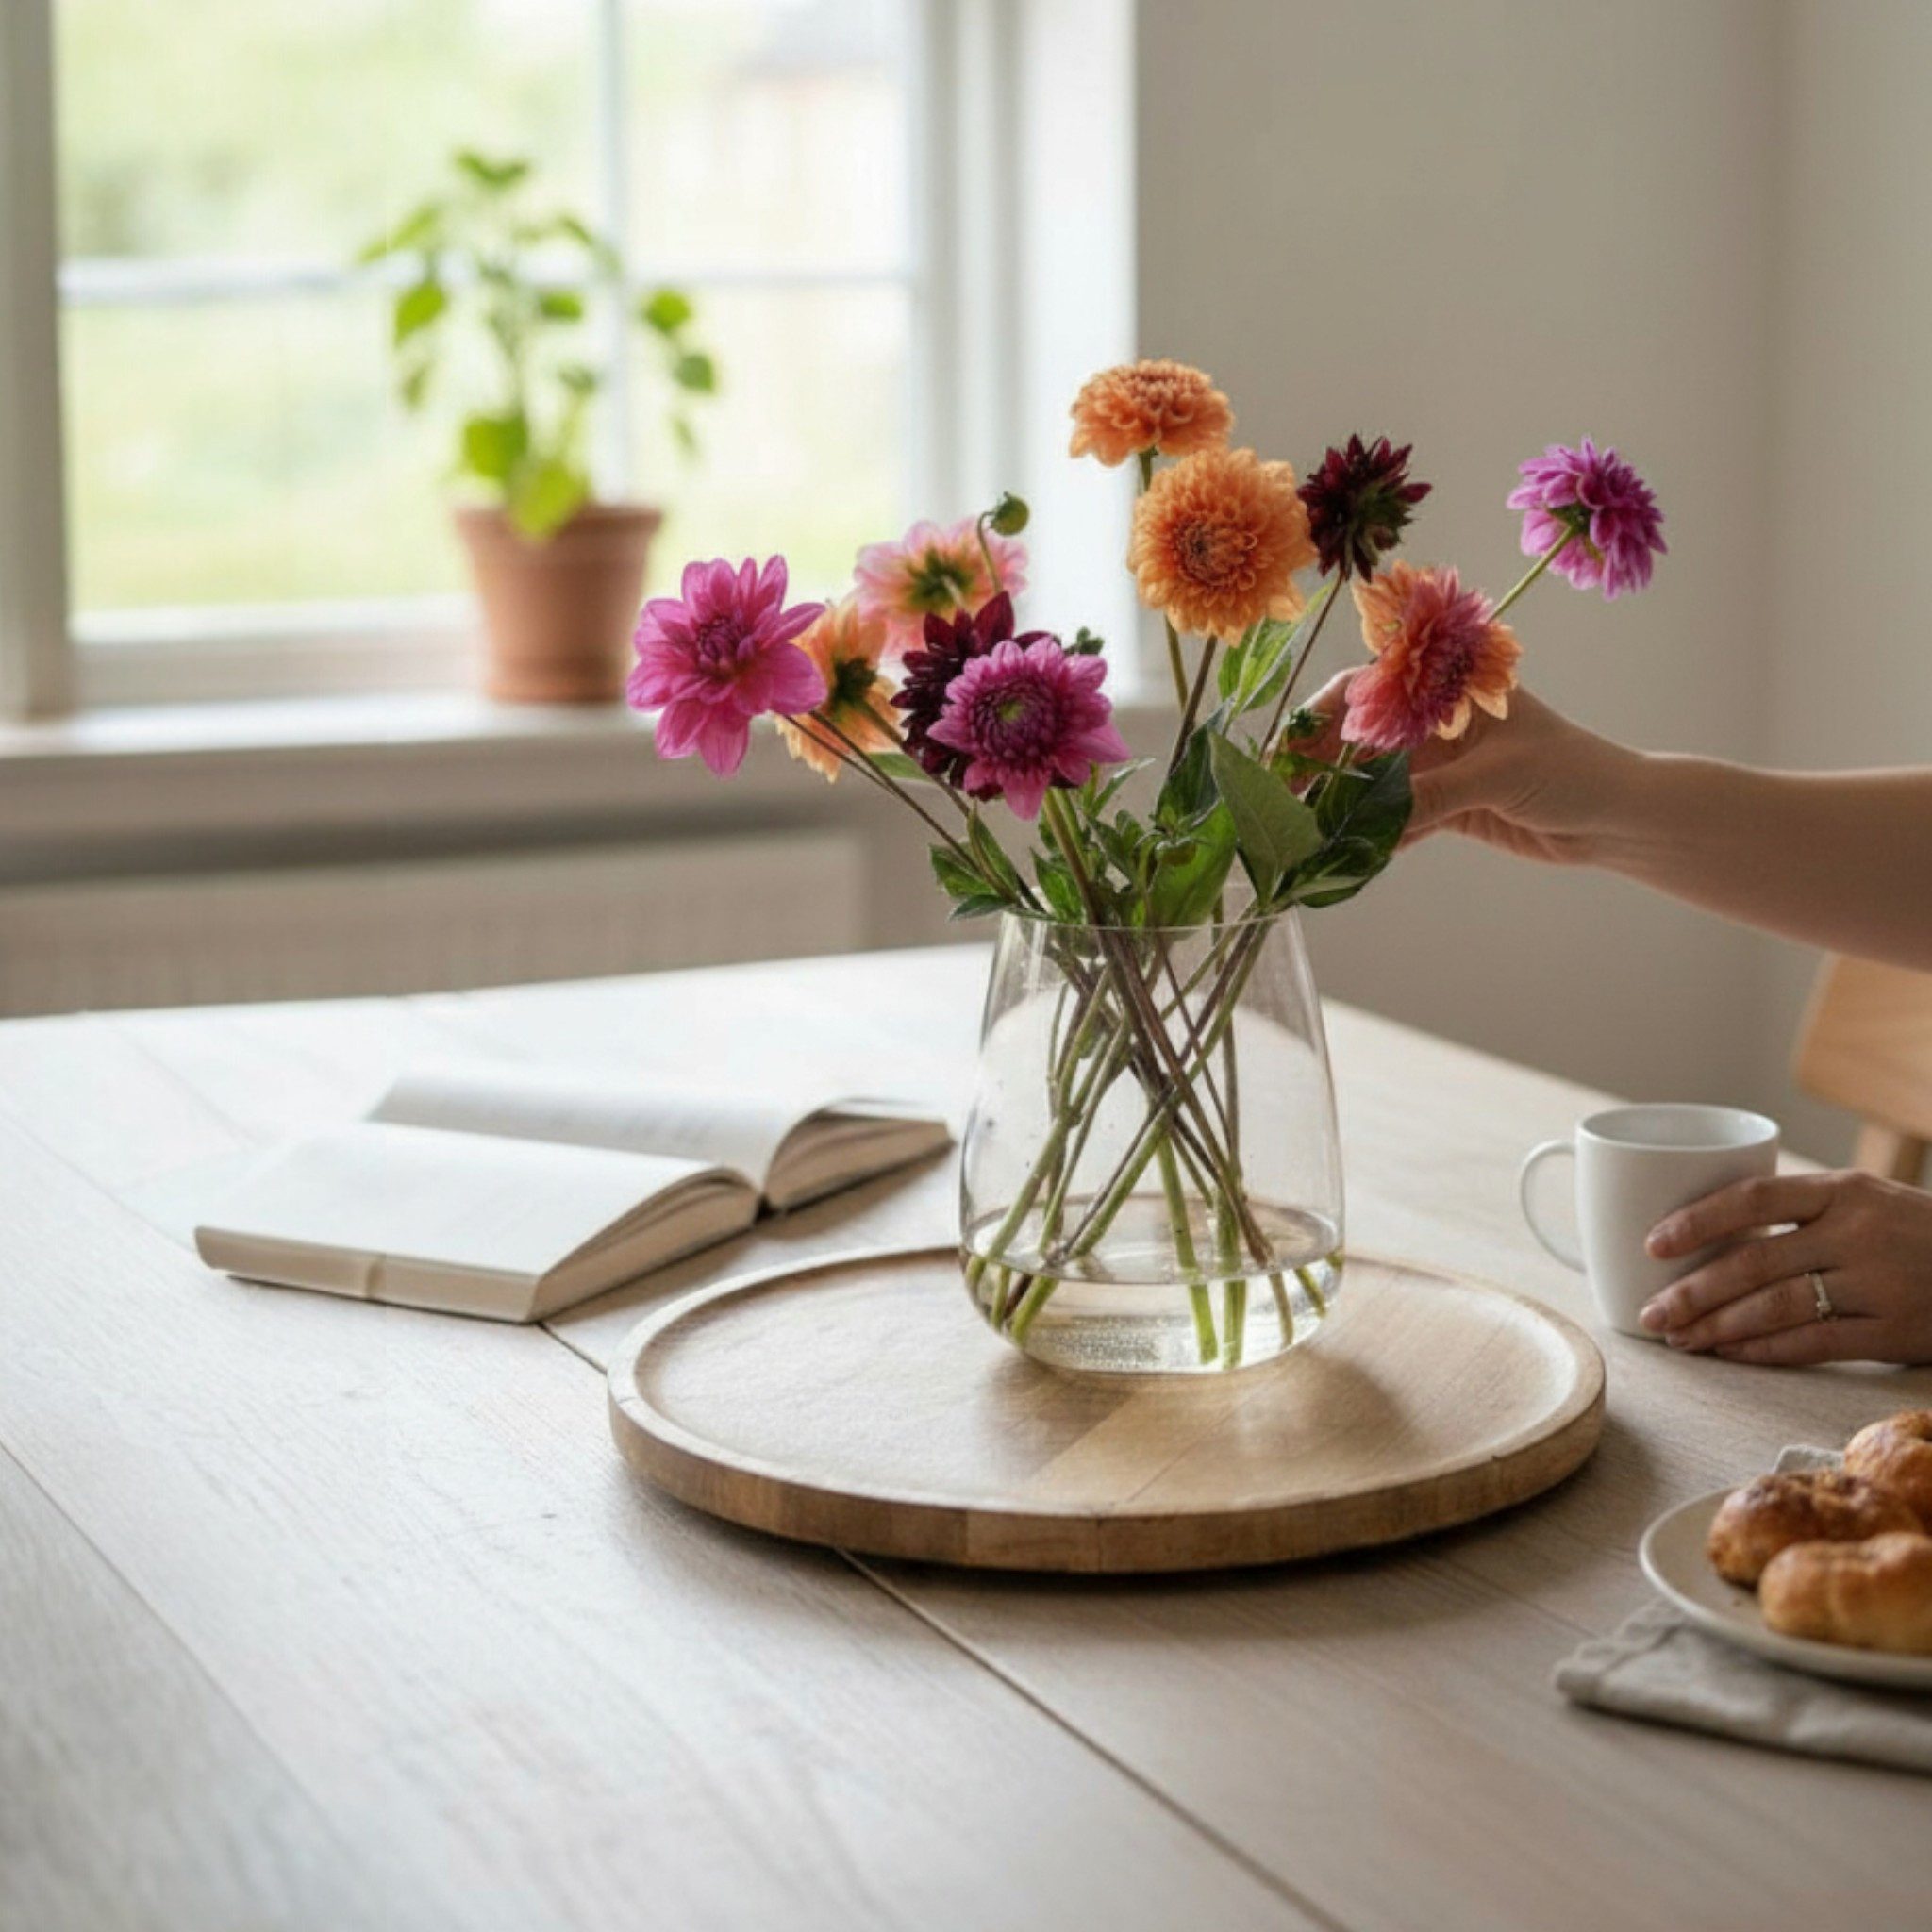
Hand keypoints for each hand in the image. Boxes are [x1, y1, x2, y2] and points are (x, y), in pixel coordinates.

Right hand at [1289, 674, 1637, 861]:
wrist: (1614, 818)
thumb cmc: (1570, 771)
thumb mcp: (1499, 776)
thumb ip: (1434, 796)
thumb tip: (1373, 821)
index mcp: (1450, 688)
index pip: (1372, 687)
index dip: (1325, 713)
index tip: (1290, 746)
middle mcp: (1436, 721)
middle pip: (1362, 737)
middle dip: (1321, 765)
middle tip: (1283, 797)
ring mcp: (1439, 764)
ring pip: (1374, 781)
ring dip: (1343, 805)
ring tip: (1306, 831)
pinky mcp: (1445, 805)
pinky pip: (1396, 818)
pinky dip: (1373, 835)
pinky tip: (1347, 852)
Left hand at [1640, 1171, 1931, 1364]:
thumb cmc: (1911, 1231)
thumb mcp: (1864, 1200)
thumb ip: (1800, 1211)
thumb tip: (1706, 1231)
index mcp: (1842, 1191)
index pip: (1754, 1199)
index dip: (1697, 1222)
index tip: (1652, 1243)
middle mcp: (1857, 1234)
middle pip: (1756, 1262)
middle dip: (1694, 1290)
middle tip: (1652, 1310)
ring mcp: (1877, 1285)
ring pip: (1777, 1307)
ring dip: (1718, 1326)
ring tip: (1679, 1337)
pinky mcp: (1894, 1333)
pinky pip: (1813, 1344)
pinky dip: (1763, 1350)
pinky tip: (1728, 1352)